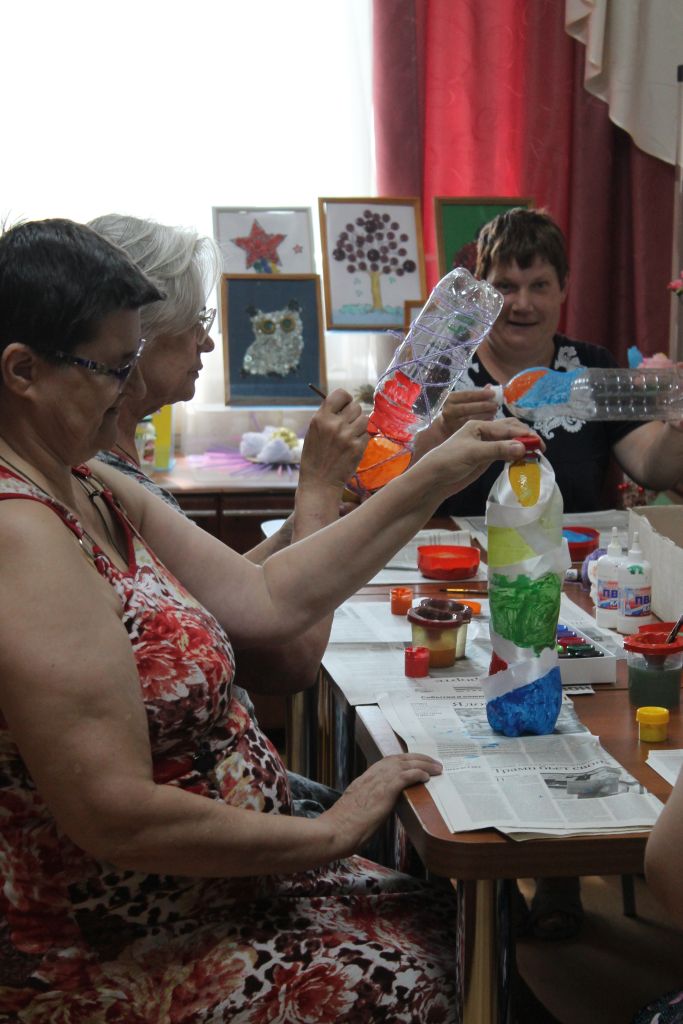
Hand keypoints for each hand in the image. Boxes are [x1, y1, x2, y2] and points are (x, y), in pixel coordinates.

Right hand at [299, 389, 368, 491]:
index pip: (341, 394)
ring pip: (365, 419)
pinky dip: (362, 439)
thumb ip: (327, 416)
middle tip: (348, 425)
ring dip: (360, 426)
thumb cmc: (315, 456)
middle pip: (356, 406)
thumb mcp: (314, 431)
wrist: (319, 481)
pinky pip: (367, 434)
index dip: (346, 398)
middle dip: (354, 414)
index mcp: (321, 418)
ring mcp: (347, 436)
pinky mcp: (357, 447)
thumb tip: (344, 404)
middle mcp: (334, 424)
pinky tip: (352, 446)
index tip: (345, 405)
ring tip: (350, 435)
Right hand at [322, 753, 441, 853]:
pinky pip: (405, 776)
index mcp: (364, 779)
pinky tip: (427, 776)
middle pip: (398, 758)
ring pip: (404, 764)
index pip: (387, 762)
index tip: (415, 761)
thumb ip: (369, 802)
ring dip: (423, 763)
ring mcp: (378, 781)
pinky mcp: (384, 790)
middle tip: (432, 762)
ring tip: (436, 768)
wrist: (336, 830)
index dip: (404, 760)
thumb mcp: (357, 808)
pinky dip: (418, 773)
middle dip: (417, 758)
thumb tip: (379, 807)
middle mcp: (371, 775)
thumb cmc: (343, 826)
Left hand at [422, 416, 539, 496]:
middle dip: (526, 437)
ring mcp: (485, 446)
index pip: (507, 428)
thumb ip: (498, 450)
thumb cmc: (449, 461)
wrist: (434, 479)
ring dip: (522, 446)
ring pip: (509, 442)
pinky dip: (516, 455)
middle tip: (541, 449)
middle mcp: (484, 433)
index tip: (539, 444)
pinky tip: (523, 460)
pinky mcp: (485, 458)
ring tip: (536, 455)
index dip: (524, 435)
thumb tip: (523, 447)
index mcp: (479, 426)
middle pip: (511, 431)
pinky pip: (505, 453)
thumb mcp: (473, 454)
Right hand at [440, 386, 499, 435]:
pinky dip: (482, 423)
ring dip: (485, 415)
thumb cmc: (456, 411)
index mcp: (449, 398)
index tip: (492, 393)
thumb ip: (475, 394)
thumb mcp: (461, 400)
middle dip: (484, 405)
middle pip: (468, 407)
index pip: (467, 395)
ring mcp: (450, 423)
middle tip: (496, 404)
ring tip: (494, 412)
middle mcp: (448, 410)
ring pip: (470, 418)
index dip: (481, 394)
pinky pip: (471, 427)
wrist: (442, 427)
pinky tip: (490, 420)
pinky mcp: (455, 433)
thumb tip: (489, 386)